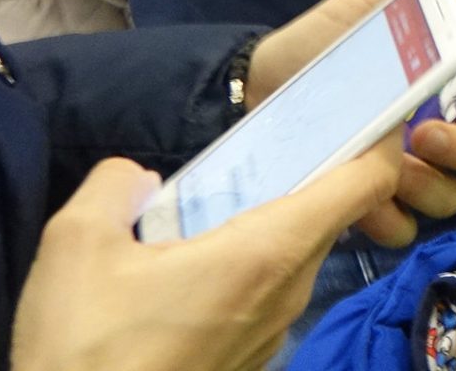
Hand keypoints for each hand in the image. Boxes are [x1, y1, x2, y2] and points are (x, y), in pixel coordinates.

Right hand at [8, 149, 400, 370]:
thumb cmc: (86, 346)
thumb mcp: (77, 247)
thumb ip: (114, 187)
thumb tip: (136, 176)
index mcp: (269, 252)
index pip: (364, 183)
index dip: (378, 141)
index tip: (369, 109)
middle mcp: (289, 291)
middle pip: (329, 215)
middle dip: (309, 176)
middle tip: (269, 143)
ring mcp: (275, 331)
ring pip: (296, 257)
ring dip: (272, 224)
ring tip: (217, 202)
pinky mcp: (252, 359)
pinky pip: (269, 294)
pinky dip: (251, 266)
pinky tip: (195, 265)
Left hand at [244, 0, 455, 247]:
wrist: (249, 89)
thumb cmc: (314, 47)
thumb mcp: (362, 9)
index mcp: (441, 83)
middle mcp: (434, 132)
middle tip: (428, 132)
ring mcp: (404, 175)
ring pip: (451, 195)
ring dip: (433, 184)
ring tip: (394, 164)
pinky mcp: (367, 208)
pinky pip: (400, 228)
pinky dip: (389, 218)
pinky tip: (366, 200)